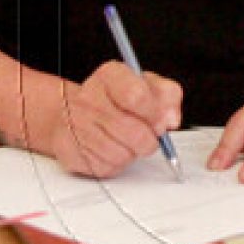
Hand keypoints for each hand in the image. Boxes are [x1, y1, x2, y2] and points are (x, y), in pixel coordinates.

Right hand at [50, 61, 182, 176]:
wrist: (71, 113)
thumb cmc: (116, 98)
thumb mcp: (148, 84)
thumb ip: (168, 95)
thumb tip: (171, 120)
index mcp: (110, 76)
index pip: (136, 96)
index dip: (156, 114)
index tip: (163, 122)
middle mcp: (89, 99)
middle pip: (134, 132)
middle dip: (151, 138)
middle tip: (151, 134)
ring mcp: (78, 127)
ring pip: (123, 154)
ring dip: (135, 151)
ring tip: (129, 140)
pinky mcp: (74, 154)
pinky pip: (110, 167)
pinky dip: (118, 162)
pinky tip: (113, 147)